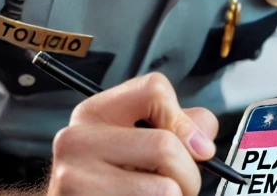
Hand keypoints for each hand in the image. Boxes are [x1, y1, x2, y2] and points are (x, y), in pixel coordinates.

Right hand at [47, 73, 217, 195]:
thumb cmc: (113, 178)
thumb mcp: (140, 139)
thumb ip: (179, 125)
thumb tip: (202, 141)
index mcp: (96, 112)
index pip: (154, 89)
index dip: (183, 120)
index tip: (192, 145)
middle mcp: (77, 140)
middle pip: (165, 146)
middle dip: (188, 174)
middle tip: (180, 185)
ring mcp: (75, 178)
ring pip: (166, 188)